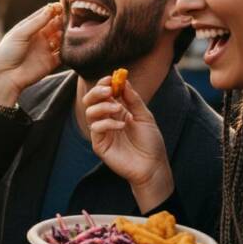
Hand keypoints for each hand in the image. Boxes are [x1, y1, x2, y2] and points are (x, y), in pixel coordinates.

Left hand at [0, 3, 63, 105]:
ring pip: (61, 38)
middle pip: (55, 25)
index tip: (63, 5)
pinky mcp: (51, 62)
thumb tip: (51, 8)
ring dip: (66, 34)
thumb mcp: (20, 34)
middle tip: (70, 18)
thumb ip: (36, 22)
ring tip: (70, 31)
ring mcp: (45, 49)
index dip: (54, 9)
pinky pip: (63, 54)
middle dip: (63, 20)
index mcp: (29, 28)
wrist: (5, 78)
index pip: (45, 15)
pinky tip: (70, 44)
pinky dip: (68, 49)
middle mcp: (39, 37)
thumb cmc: (7, 53)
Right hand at [83, 77, 172, 211]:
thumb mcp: (145, 116)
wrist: (153, 166)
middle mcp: (106, 119)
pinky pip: (95, 128)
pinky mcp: (99, 144)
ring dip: (103, 106)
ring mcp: (102, 132)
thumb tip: (123, 81)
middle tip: (109, 90)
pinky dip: (107, 123)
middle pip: (90, 100)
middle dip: (97, 92)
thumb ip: (133, 99)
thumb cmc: (150, 142)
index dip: (104, 84)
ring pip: (90, 112)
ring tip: (119, 109)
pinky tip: (121, 125)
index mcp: (116, 110)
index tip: (111, 78)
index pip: (103, 93)